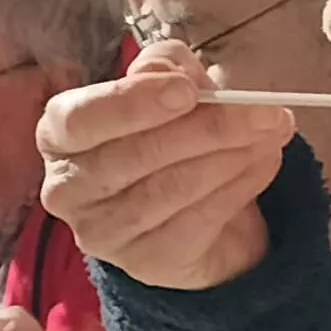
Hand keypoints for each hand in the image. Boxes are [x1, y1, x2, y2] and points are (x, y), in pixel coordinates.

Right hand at [37, 43, 293, 290]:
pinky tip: (264, 163)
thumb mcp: (167, 86)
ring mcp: (102, 232)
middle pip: (133, 155)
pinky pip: (198, 221)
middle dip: (207, 129)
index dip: (130, 103)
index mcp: (59, 134)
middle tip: (264, 111)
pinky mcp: (144, 262)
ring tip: (271, 132)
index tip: (187, 91)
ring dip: (232, 156)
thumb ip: (165, 67)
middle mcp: (67, 188)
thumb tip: (176, 76)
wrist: (192, 210)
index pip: (77, 119)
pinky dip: (240, 187)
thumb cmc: (168, 134)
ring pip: (171, 189)